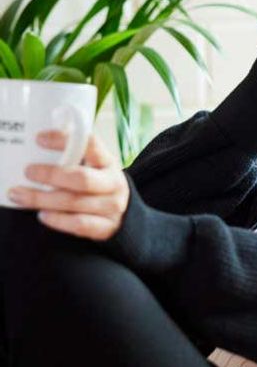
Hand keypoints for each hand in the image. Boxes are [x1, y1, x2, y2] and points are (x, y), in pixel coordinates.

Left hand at [7, 130, 129, 240]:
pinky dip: (57, 220)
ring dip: (43, 199)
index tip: (40, 139)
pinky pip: (78, 224)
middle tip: (29, 172)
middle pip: (81, 178)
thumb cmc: (100, 186)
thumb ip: (74, 158)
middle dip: (51, 175)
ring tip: (21, 195)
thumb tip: (38, 148)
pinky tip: (42, 215)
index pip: (90, 145)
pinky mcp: (105, 227)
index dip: (64, 140)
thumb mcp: (95, 167)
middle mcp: (113, 183)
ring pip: (74, 202)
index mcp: (109, 162)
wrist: (124, 215)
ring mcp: (111, 207)